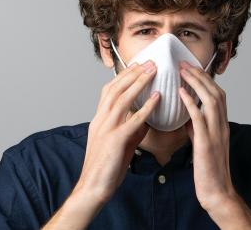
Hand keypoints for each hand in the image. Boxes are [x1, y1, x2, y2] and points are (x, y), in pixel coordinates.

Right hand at [74, 60, 159, 203]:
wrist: (92, 189)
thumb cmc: (105, 168)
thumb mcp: (118, 144)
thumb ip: (131, 130)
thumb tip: (146, 120)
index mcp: (99, 120)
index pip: (109, 91)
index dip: (123, 76)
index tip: (137, 66)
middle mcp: (100, 120)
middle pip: (115, 89)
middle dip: (133, 73)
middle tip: (149, 62)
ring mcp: (106, 129)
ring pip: (122, 99)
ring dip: (139, 83)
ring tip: (153, 71)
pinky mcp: (115, 141)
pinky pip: (133, 120)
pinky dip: (146, 107)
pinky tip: (157, 98)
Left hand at [178, 60, 236, 211]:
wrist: (217, 193)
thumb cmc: (209, 170)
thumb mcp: (203, 143)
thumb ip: (198, 127)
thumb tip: (188, 114)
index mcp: (221, 125)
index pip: (217, 95)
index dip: (205, 79)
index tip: (191, 68)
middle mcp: (222, 126)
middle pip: (216, 92)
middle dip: (200, 75)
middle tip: (184, 63)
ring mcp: (216, 134)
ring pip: (211, 100)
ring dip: (196, 83)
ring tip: (182, 71)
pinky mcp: (207, 144)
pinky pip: (200, 118)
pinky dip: (191, 102)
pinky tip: (181, 92)